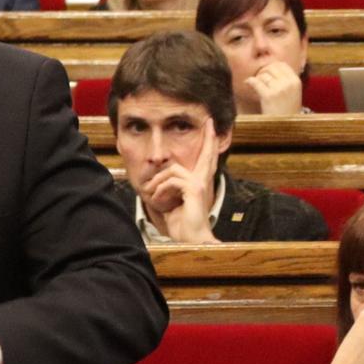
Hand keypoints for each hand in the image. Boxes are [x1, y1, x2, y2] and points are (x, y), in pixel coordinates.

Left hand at [142, 119, 219, 243]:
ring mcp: (199, 185)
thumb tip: (157, 185)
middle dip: (208, 137)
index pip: (205, 161)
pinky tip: (157, 200)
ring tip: (152, 194)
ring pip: (173, 170)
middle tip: (210, 122)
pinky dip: (160, 190)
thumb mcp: (171, 204)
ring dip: (158, 181)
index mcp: (199, 184)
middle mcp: (202, 182)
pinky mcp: (193, 190)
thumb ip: (169, 190)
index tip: (210, 127)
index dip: (209, 144)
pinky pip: (172, 181)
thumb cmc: (181, 226)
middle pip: (207, 155)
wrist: (191, 241)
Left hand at [246, 63, 303, 115]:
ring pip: (263, 74)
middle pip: (271, 67)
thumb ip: (286, 80)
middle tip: (259, 78)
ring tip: (255, 84)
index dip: (272, 66)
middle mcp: (288, 83)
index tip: (266, 72)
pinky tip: (247, 83)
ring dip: (257, 78)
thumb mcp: (293, 93)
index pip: (282, 64)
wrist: (286, 128)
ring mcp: (279, 89)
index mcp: (296, 81)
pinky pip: (256, 82)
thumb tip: (270, 66)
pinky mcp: (268, 96)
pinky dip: (250, 81)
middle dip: (263, 71)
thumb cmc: (287, 111)